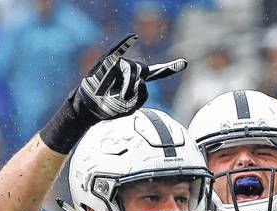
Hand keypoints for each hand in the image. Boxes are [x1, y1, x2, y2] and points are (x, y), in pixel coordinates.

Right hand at [72, 33, 186, 120]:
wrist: (91, 107)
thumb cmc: (110, 107)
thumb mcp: (130, 108)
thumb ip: (142, 97)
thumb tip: (143, 81)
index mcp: (138, 80)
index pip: (156, 73)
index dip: (169, 68)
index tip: (184, 63)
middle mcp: (131, 69)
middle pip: (143, 71)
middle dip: (134, 86)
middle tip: (124, 98)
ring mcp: (120, 64)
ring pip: (132, 69)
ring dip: (127, 85)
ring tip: (118, 95)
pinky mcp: (109, 61)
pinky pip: (118, 50)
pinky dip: (124, 43)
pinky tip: (132, 37)